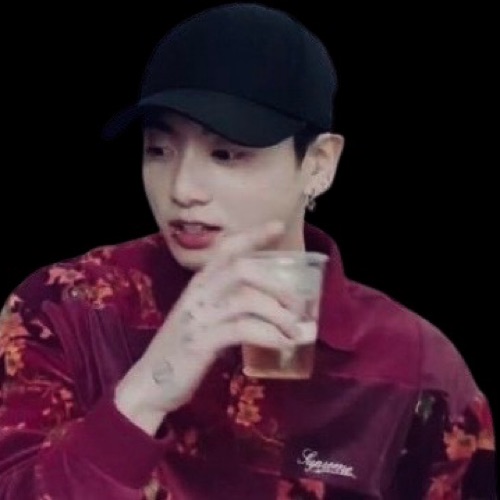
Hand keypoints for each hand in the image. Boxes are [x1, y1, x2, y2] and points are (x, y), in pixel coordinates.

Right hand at [115, 220, 302, 432]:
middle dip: (275, 283)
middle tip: (298, 304)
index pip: (226, 250)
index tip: (277, 226)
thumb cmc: (181, 350)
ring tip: (295, 331)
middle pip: (241, 269)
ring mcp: (199, 317)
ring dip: (278, 314)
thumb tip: (266, 304)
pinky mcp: (201, 342)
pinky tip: (282, 344)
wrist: (150, 383)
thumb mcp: (202, 318)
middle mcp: (198, 294)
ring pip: (246, 299)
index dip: (252, 236)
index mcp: (199, 285)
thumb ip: (226, 305)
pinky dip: (269, 335)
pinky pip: (242, 329)